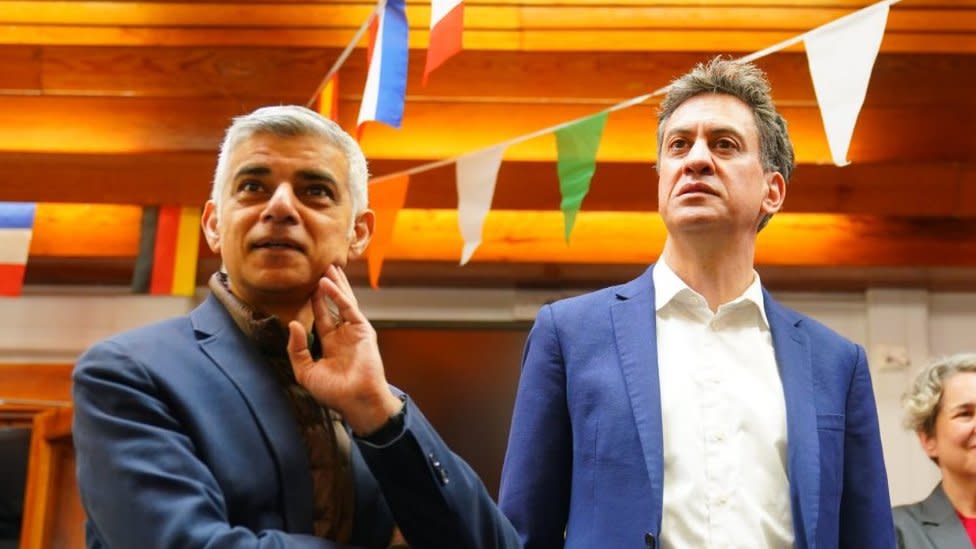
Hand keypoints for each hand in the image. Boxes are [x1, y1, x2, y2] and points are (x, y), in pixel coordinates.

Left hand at [286, 265, 402, 434]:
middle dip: (327, 287)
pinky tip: (328, 284)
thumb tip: (293, 324)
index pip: (322, 317)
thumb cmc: (333, 392)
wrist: (355, 400)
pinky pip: (349, 308)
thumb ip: (297, 349)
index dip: (315, 302)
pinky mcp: (363, 329)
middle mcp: (343, 334)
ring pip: (344, 301)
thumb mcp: (306, 371)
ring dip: (336, 284)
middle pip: (334, 304)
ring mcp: (354, 331)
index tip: (307, 286)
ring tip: (328, 267)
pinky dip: (338, 295)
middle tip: (321, 268)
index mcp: (331, 344)